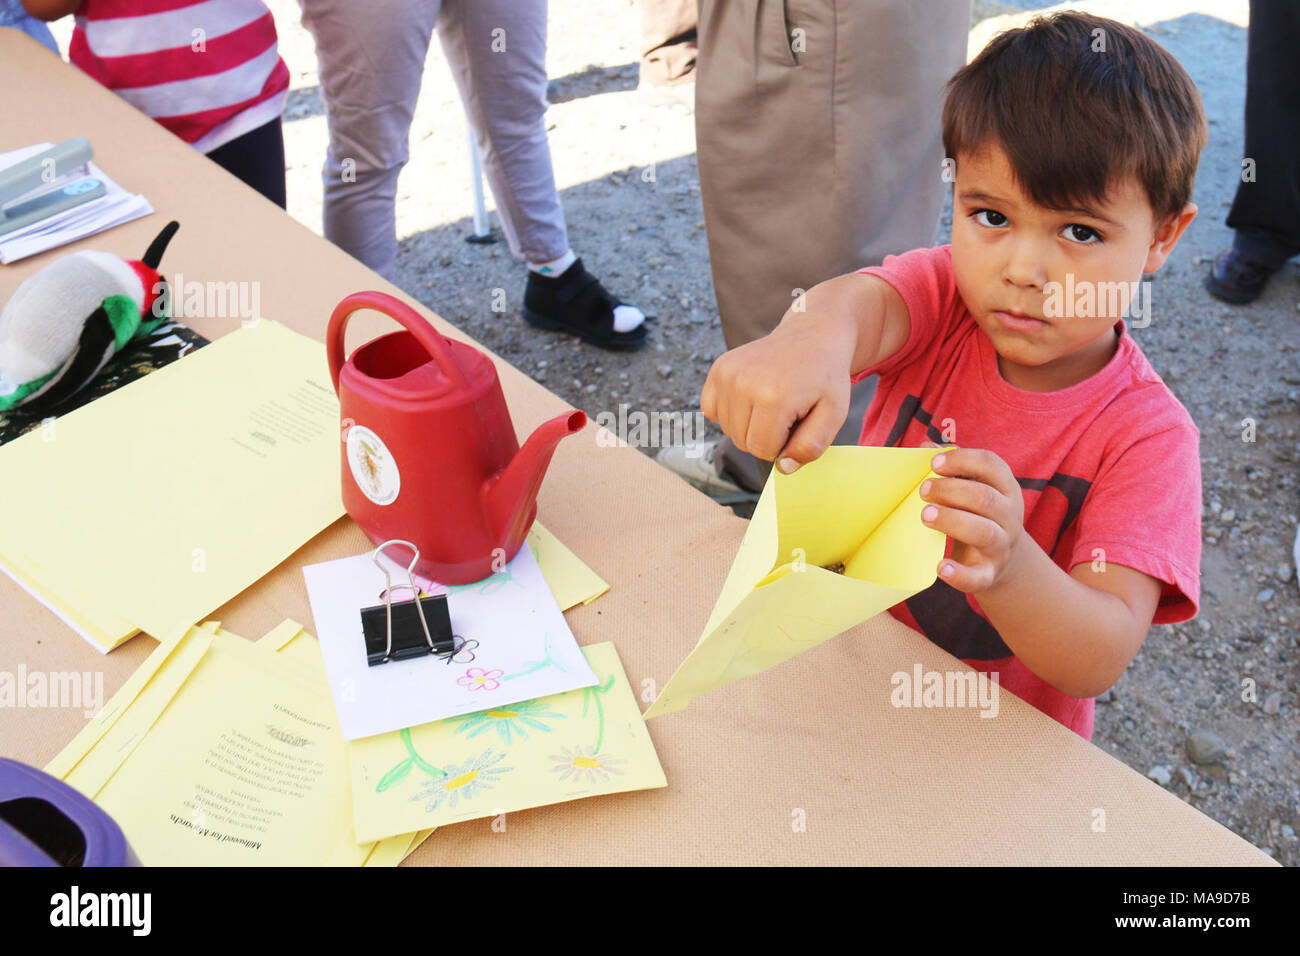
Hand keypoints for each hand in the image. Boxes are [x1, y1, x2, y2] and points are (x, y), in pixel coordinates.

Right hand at [700, 318, 852, 471]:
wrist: (812, 335)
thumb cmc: (825, 377)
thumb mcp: (834, 413)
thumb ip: (811, 446)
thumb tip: (782, 468)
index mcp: (773, 397)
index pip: (762, 451)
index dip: (782, 446)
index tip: (797, 424)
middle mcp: (744, 384)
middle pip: (743, 442)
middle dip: (766, 437)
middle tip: (787, 412)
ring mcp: (727, 374)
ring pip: (728, 429)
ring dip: (750, 425)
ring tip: (772, 402)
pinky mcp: (718, 369)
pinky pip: (711, 410)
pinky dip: (730, 413)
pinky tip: (751, 399)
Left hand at [918, 447, 1027, 592]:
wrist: (1003, 561)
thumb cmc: (978, 514)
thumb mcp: (973, 488)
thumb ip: (953, 467)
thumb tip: (925, 446)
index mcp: (1005, 488)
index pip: (992, 465)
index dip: (963, 460)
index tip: (934, 463)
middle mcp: (1009, 516)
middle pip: (984, 498)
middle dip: (951, 491)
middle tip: (923, 491)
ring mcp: (1001, 546)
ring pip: (983, 532)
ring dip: (952, 521)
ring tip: (926, 516)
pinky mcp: (988, 574)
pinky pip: (977, 576)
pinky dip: (959, 574)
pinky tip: (941, 567)